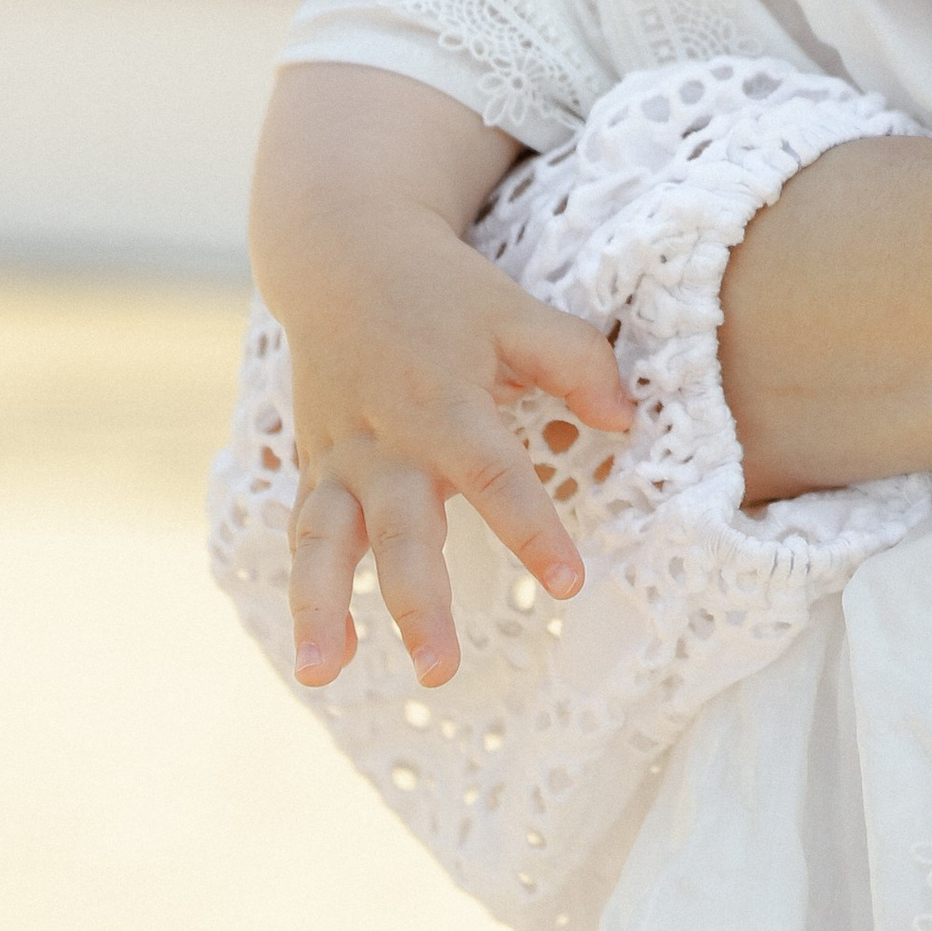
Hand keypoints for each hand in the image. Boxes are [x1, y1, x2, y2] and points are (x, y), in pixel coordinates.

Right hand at [284, 210, 632, 690]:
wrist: (342, 257)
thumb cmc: (445, 291)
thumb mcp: (516, 311)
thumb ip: (576, 363)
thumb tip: (628, 421)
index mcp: (445, 403)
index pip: (495, 478)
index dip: (532, 531)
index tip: (570, 583)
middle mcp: (386, 441)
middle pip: (402, 531)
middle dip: (419, 603)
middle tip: (441, 670)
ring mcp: (342, 459)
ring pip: (326, 541)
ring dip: (322, 608)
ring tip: (321, 673)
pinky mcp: (315, 468)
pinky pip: (304, 536)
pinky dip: (305, 594)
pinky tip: (319, 658)